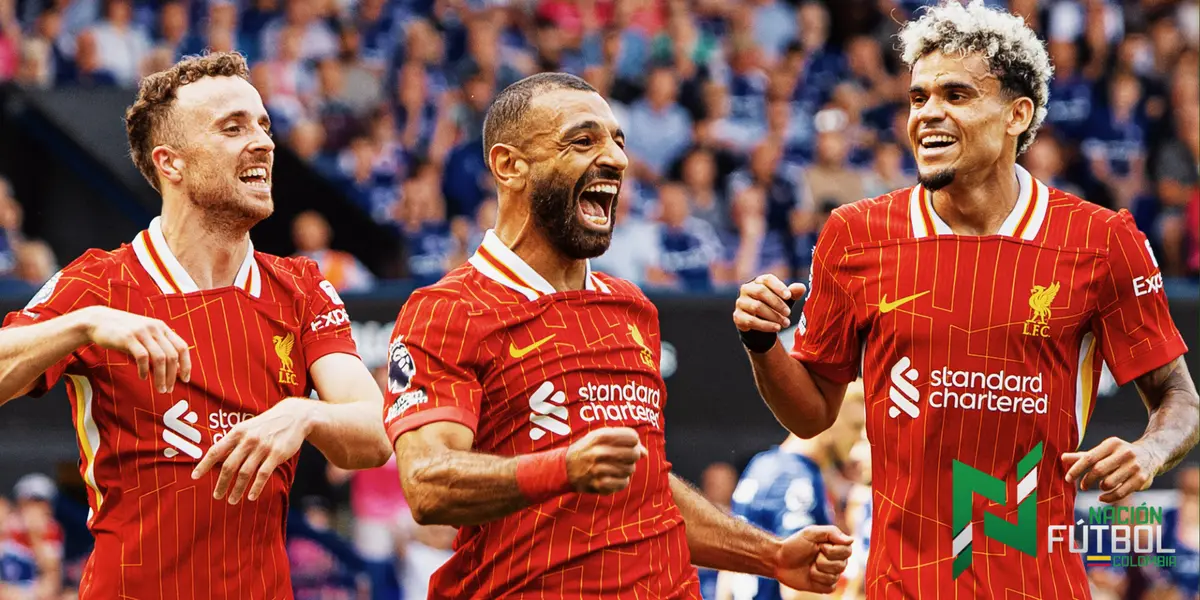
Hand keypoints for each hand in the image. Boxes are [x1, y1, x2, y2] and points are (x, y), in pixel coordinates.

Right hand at [79, 306, 190, 392]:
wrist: (98, 320)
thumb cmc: (123, 332)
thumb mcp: (145, 337)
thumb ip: (160, 348)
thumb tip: (177, 368)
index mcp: (162, 327)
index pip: (182, 347)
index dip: (186, 364)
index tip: (185, 379)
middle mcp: (155, 328)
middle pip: (172, 355)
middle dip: (173, 375)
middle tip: (169, 389)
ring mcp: (142, 332)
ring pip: (160, 358)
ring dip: (161, 377)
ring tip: (160, 389)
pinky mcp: (128, 337)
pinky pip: (142, 357)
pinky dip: (144, 370)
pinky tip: (142, 377)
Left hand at [192, 397, 314, 503]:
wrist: (295, 416)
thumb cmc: (267, 424)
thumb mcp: (248, 427)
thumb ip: (234, 442)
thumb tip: (216, 459)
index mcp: (238, 432)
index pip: (216, 450)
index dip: (204, 464)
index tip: (195, 477)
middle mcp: (248, 439)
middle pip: (229, 465)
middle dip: (221, 483)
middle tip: (217, 495)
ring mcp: (263, 447)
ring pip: (245, 472)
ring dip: (237, 489)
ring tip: (232, 500)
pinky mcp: (277, 454)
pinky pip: (263, 474)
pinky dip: (256, 487)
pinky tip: (251, 497)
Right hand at [566, 427, 647, 494]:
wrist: (564, 468)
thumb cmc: (587, 449)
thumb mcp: (600, 437)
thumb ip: (623, 440)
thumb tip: (645, 453)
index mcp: (599, 437)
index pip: (632, 437)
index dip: (634, 441)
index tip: (629, 444)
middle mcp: (599, 452)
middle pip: (634, 453)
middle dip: (633, 455)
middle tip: (626, 457)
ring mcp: (599, 469)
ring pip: (630, 469)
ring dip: (627, 469)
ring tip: (616, 467)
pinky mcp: (599, 484)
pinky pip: (623, 483)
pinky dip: (622, 480)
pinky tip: (614, 477)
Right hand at [734, 274, 805, 332]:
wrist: (758, 322)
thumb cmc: (772, 306)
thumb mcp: (784, 300)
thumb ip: (792, 293)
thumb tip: (801, 288)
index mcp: (758, 281)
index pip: (767, 279)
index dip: (778, 287)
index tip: (789, 296)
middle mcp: (747, 289)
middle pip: (761, 292)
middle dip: (777, 303)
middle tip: (789, 313)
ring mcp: (740, 303)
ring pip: (757, 307)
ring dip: (773, 316)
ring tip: (786, 323)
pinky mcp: (738, 316)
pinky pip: (751, 321)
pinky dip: (766, 325)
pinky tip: (777, 328)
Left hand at [774, 525, 853, 593]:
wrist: (779, 560)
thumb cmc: (794, 545)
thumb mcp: (810, 533)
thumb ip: (831, 532)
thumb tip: (851, 540)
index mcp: (836, 546)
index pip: (848, 551)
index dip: (832, 551)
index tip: (820, 546)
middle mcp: (836, 560)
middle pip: (842, 565)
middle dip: (823, 561)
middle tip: (812, 557)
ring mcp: (831, 573)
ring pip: (834, 577)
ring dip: (817, 571)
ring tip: (809, 566)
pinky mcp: (825, 586)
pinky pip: (830, 587)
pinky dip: (817, 582)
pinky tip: (810, 575)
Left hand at [1063, 437, 1158, 503]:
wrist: (1151, 454)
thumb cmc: (1119, 454)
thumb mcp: (1103, 451)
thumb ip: (1084, 456)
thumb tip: (1062, 458)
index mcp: (1112, 444)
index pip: (1089, 458)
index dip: (1076, 469)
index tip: (1067, 479)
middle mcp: (1125, 453)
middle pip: (1098, 470)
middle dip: (1087, 480)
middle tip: (1082, 486)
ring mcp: (1134, 467)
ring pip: (1108, 483)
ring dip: (1100, 487)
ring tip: (1100, 486)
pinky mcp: (1141, 480)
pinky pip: (1120, 493)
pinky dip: (1108, 497)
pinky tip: (1102, 497)